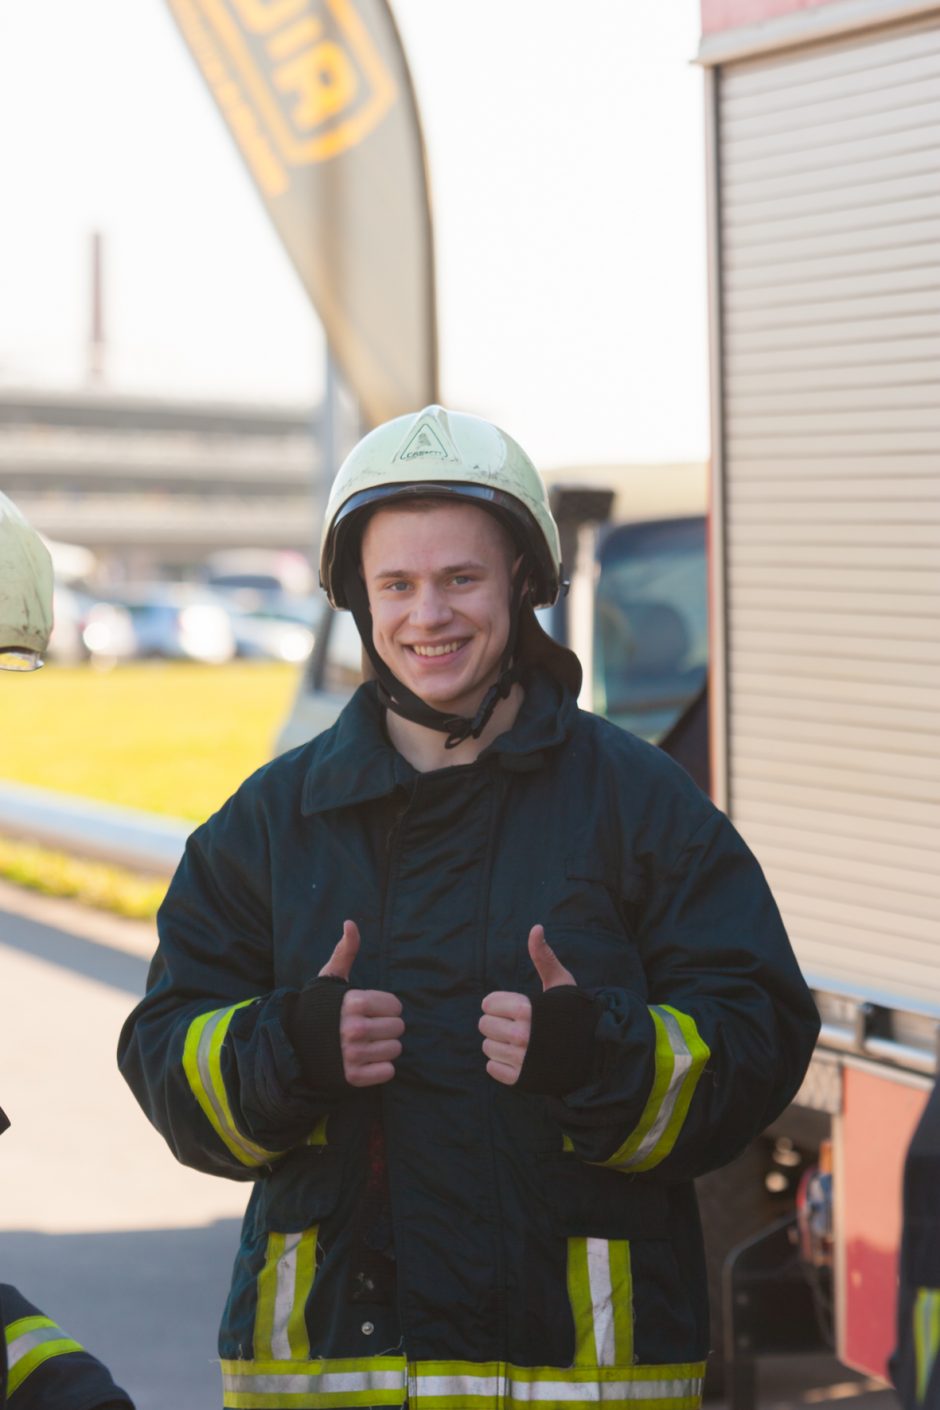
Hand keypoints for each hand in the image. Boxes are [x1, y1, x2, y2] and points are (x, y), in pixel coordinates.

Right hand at [318, 920, 403, 1086]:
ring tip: (366, 1044)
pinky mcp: (352, 1077)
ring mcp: (352, 1054)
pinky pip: (387, 1072)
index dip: (386, 1008)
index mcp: (354, 1002)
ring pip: (395, 1050)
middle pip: (398, 1028)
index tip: (370, 1010)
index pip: (396, 1006)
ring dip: (384, 1048)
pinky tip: (365, 1061)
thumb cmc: (320, 1008)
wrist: (294, 1045)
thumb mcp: (331, 978)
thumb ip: (346, 950)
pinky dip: (380, 1069)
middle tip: (368, 1028)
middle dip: (387, 1028)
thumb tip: (350, 922)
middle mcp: (354, 1028)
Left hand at [478, 925, 575, 1085]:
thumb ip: (543, 956)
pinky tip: (519, 1057)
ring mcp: (521, 1059)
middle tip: (518, 1025)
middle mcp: (522, 1035)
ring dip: (500, 1044)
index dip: (501, 1004)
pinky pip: (493, 1069)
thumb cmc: (573, 1012)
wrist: (594, 1050)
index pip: (488, 1004)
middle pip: (484, 1025)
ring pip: (488, 1047)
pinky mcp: (521, 1079)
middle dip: (498, 1023)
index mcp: (526, 1008)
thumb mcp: (560, 982)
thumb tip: (536, 927)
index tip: (517, 1007)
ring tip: (521, 1042)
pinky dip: (502, 1064)